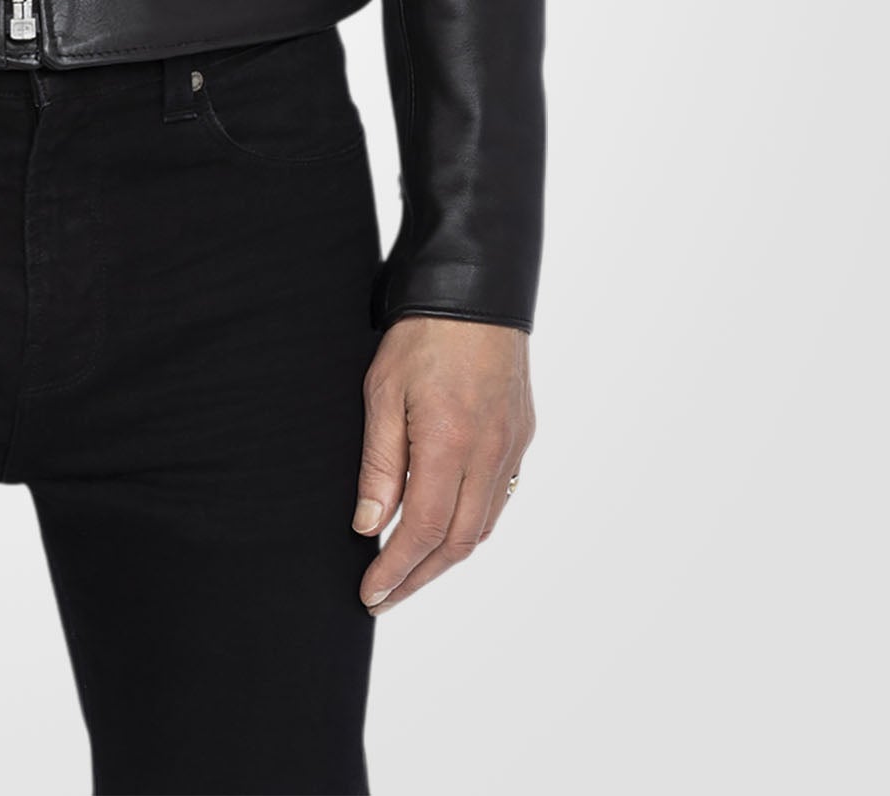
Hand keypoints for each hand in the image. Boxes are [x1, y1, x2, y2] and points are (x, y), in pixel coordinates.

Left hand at [353, 316, 533, 614]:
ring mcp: (511, 449)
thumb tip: (369, 525)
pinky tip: (447, 528)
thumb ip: (379, 464)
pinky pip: (498, 499)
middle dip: (419, 577)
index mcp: (450, 444)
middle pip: (457, 543)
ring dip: (446, 558)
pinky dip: (471, 526)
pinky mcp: (520, 438)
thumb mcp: (382, 392)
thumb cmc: (422, 336)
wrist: (477, 292)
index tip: (371, 593)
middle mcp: (489, 455)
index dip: (396, 570)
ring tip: (410, 571)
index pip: (423, 531)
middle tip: (385, 596)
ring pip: (482, 527)